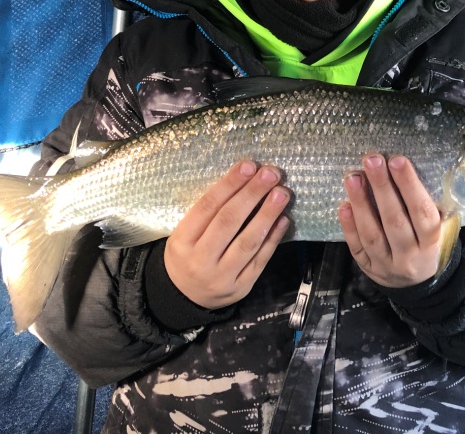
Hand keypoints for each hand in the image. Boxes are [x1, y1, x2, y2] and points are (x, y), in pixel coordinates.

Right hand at [164, 160, 290, 308]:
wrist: (185, 298)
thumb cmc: (188, 254)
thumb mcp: (184, 234)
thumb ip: (207, 213)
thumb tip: (244, 180)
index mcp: (181, 241)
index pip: (207, 207)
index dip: (230, 184)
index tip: (249, 165)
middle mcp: (200, 259)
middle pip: (228, 221)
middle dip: (252, 194)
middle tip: (271, 174)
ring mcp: (222, 276)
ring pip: (248, 241)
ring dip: (268, 214)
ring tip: (282, 193)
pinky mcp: (241, 287)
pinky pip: (260, 259)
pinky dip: (273, 238)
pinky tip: (283, 219)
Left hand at [338, 153, 441, 288]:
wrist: (415, 285)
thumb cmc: (426, 244)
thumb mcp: (438, 229)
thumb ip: (426, 206)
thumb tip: (404, 168)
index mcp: (432, 243)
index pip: (422, 213)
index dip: (410, 186)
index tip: (397, 160)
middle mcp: (409, 256)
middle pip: (395, 221)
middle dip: (382, 188)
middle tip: (372, 160)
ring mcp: (386, 265)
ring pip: (372, 234)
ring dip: (361, 203)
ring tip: (353, 177)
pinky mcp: (368, 268)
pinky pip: (357, 248)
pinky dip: (349, 226)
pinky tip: (343, 205)